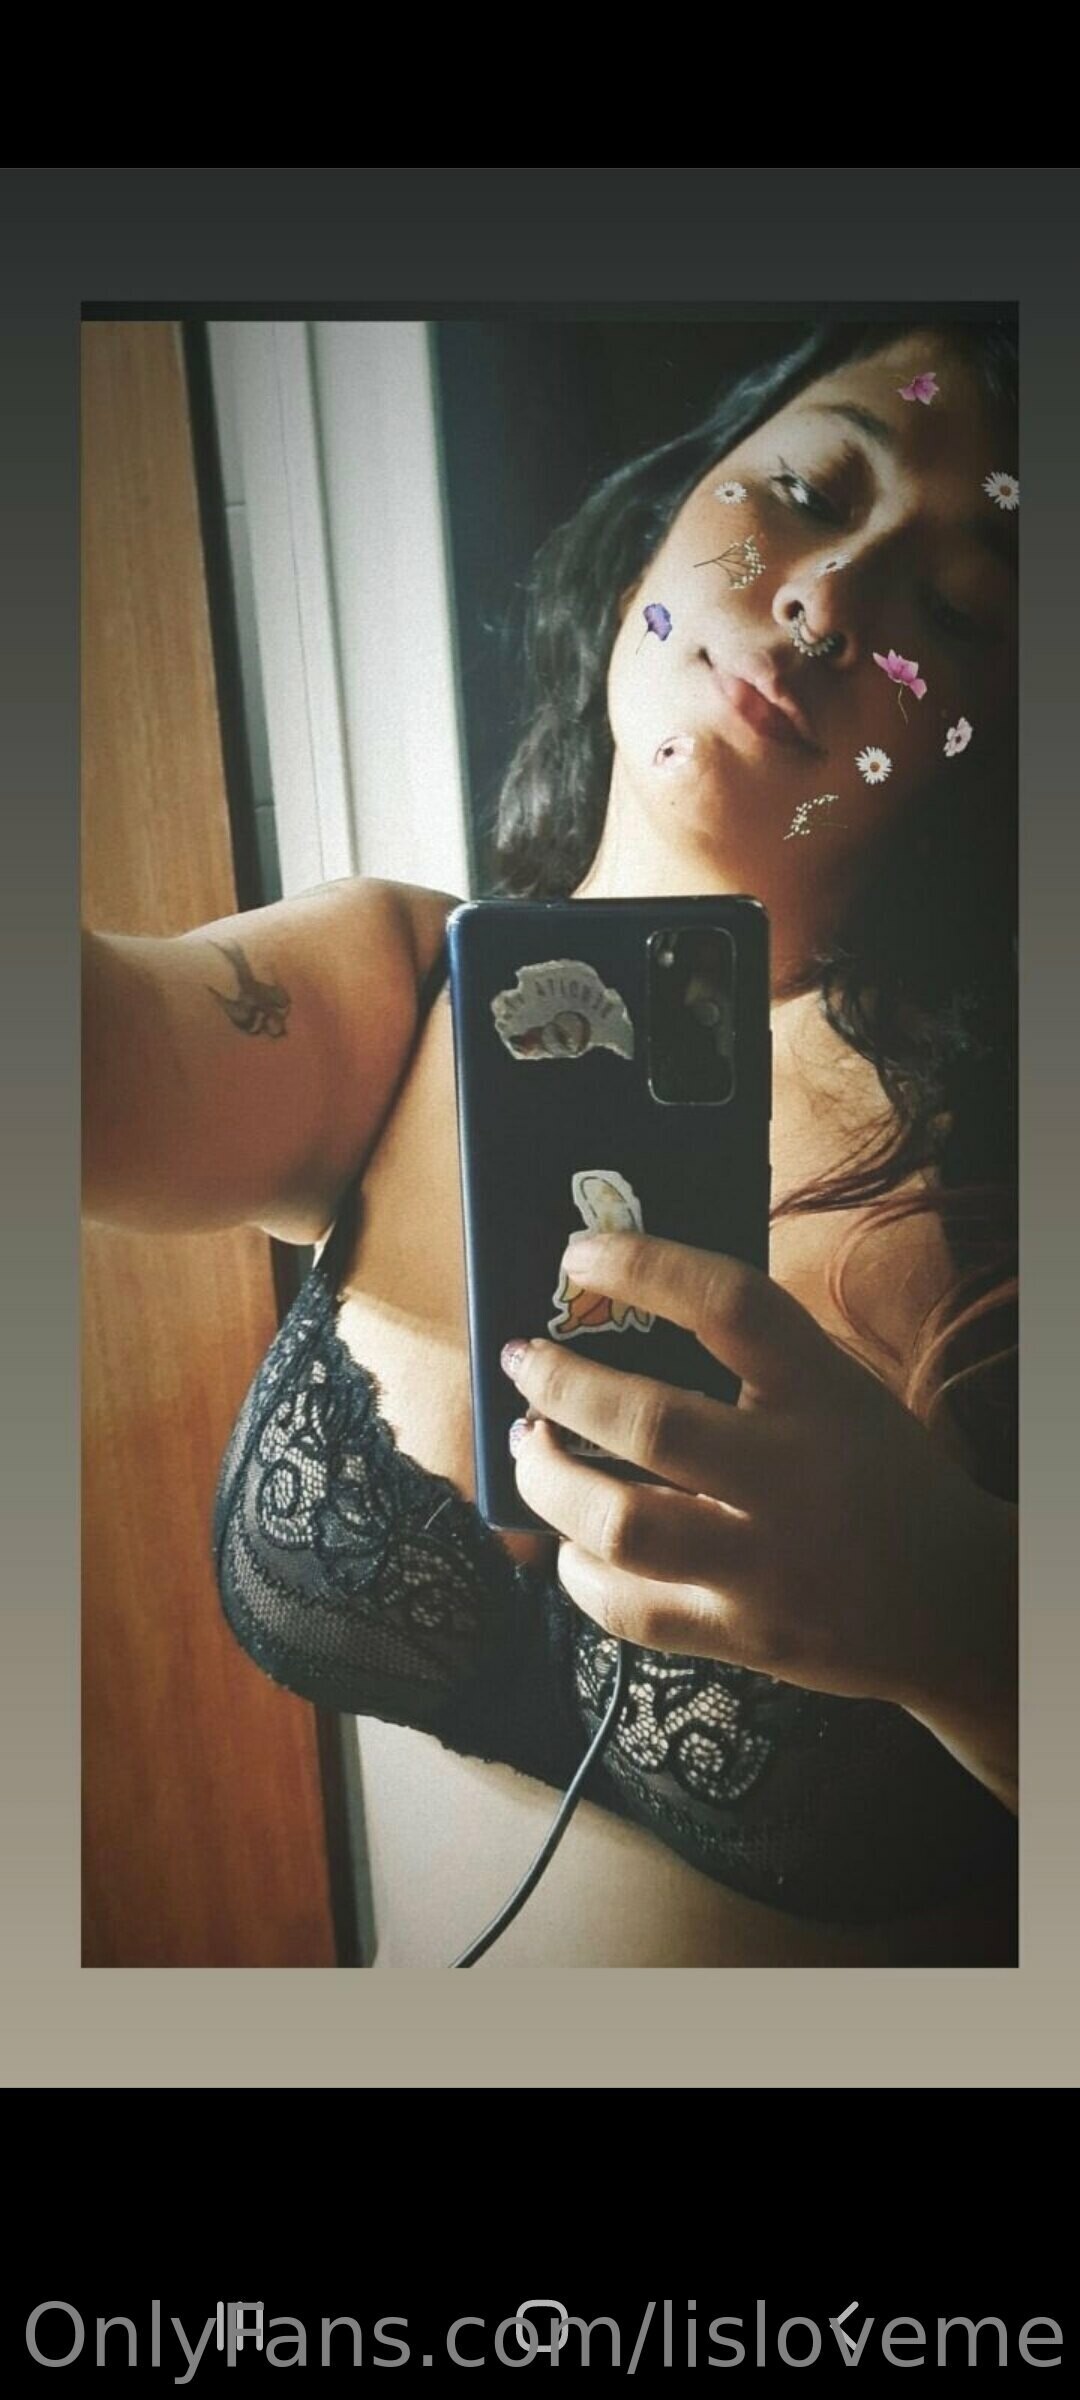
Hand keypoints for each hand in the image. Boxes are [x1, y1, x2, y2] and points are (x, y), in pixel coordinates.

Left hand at [504, 1230, 1016, 1762]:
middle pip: (653, 1423)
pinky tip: (569, 1538)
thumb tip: (612, 1310)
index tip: (575, 1253)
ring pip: (623, 1526)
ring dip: (548, 1481)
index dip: (643, 1267)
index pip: (731, 1305)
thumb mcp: (839, 1392)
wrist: (953, 1605)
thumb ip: (754, 1359)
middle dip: (562, 1384)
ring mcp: (768, 1567)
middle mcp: (797, 1478)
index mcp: (826, 1395)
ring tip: (529, 1447)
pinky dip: (576, 1569)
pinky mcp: (743, 1639)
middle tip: (524, 1359)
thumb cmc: (874, 1474)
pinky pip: (627, 1608)